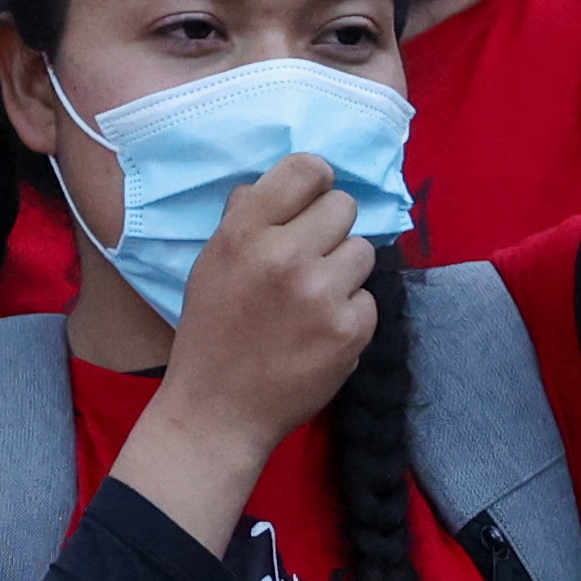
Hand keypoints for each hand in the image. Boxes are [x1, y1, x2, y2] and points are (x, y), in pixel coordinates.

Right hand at [159, 153, 376, 446]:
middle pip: (345, 206)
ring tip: (315, 300)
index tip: (313, 202)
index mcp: (244, 232)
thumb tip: (283, 183)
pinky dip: (350, 315)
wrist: (219, 411)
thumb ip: (245, 218)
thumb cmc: (212, 333)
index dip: (316, 183)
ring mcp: (321, 293)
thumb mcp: (211, 264)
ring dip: (345, 272)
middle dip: (331, 230)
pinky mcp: (350, 330)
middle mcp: (284, 255)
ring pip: (363, 250)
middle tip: (312, 259)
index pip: (306, 169)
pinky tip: (320, 334)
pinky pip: (369, 299)